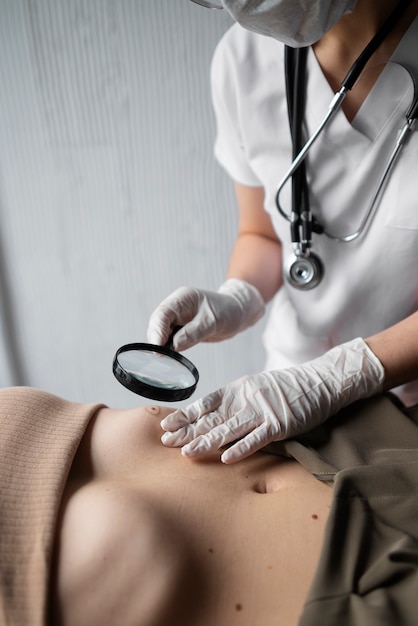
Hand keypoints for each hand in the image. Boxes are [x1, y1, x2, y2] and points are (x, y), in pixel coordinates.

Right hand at [147, 278, 264, 351]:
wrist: (238, 312)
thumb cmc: (228, 311)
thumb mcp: (213, 322)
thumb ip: (193, 333)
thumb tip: (174, 346)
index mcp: (182, 299)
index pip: (163, 314)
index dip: (157, 330)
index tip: (156, 347)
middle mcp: (177, 308)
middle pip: (158, 323)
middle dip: (156, 339)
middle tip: (158, 356)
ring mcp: (178, 318)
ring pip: (162, 332)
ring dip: (161, 344)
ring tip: (163, 358)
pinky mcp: (182, 329)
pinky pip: (170, 338)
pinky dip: (169, 347)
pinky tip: (170, 356)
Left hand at [160, 338, 384, 462]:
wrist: (319, 382)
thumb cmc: (286, 389)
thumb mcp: (256, 388)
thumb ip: (236, 402)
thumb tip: (212, 418)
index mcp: (238, 390)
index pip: (205, 403)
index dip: (185, 415)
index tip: (166, 424)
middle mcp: (245, 400)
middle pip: (211, 418)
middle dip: (188, 431)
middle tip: (165, 441)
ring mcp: (262, 412)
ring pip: (229, 429)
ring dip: (207, 442)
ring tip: (187, 453)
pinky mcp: (279, 425)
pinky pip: (257, 439)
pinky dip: (241, 448)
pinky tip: (226, 458)